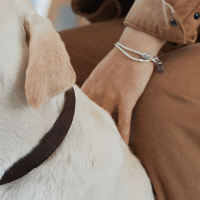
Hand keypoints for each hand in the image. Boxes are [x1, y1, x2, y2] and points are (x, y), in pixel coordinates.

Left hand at [81, 28, 164, 143]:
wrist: (135, 46)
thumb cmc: (120, 58)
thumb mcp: (99, 72)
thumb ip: (93, 86)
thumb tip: (87, 98)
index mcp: (89, 85)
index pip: (75, 107)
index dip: (70, 121)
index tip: (64, 133)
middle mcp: (97, 91)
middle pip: (87, 116)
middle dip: (82, 132)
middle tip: (75, 149)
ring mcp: (112, 95)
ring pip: (104, 121)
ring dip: (103, 136)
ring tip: (98, 153)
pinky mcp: (127, 97)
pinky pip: (124, 120)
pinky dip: (122, 134)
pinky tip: (121, 146)